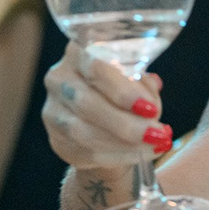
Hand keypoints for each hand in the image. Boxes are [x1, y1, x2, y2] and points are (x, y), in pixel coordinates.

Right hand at [42, 41, 170, 169]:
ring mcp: (52, 110)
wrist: (104, 122)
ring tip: (153, 146)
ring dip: (122, 144)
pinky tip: (138, 155)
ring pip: (82, 132)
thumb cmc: (122, 92)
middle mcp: (58, 78)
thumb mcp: (137, 81)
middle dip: (125, 123)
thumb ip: (143, 84)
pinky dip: (115, 156)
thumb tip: (152, 92)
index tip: (149, 109)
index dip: (122, 90)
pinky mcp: (55, 139)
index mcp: (78, 52)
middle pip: (86, 103)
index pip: (95, 67)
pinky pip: (84, 152)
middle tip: (156, 134)